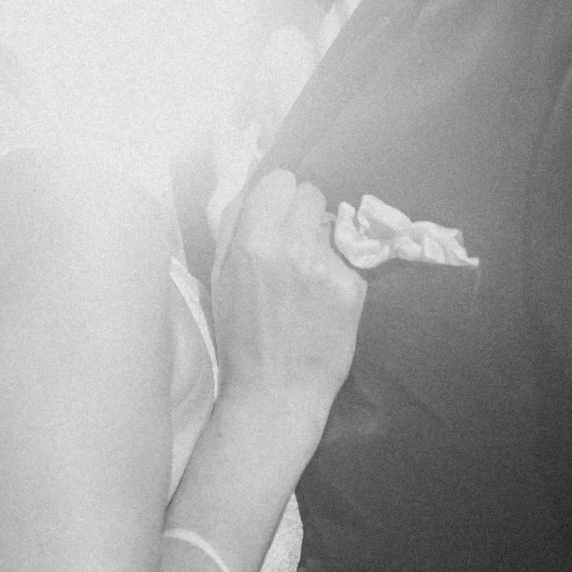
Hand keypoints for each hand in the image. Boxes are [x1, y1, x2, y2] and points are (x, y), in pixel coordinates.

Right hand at [213, 169, 366, 432]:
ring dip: (320, 242)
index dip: (278, 197)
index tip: (276, 217)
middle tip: (293, 245)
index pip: (280, 179)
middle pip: (310, 193)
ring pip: (331, 225)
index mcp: (252, 240)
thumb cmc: (239, 335)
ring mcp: (325, 266)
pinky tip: (323, 302)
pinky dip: (337, 274)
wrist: (275, 392)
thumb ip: (234, 225)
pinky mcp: (352, 286)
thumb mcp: (220, 275)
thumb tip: (253, 185)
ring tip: (307, 278)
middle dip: (302, 213)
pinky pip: (347, 258)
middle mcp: (291, 245)